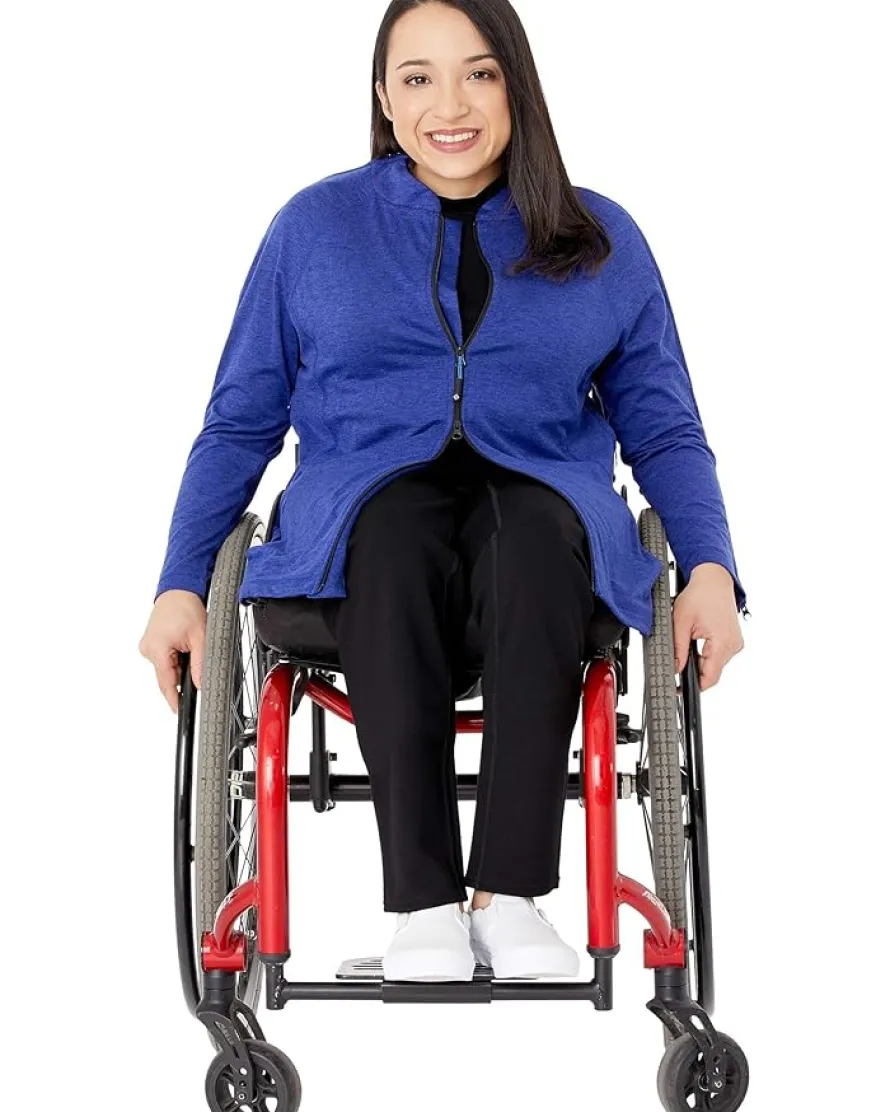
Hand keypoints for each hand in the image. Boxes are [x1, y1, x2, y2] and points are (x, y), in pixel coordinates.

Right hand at [138, 589, 206, 712]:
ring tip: (189, 644)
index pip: (166, 684)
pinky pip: (164, 659)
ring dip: (179, 664)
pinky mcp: (151, 644)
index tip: (179, 712)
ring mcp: (147, 647)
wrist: (178, 589)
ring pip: (167, 668)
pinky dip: (175, 657)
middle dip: (182, 675)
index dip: (174, 700)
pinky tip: (183, 644)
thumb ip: (201, 664)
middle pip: (167, 676)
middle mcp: (148, 650)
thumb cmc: (186, 607)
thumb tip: (201, 685)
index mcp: (157, 650)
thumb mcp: (201, 637)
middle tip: (195, 658)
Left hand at [672, 563, 743, 691]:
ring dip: (700, 660)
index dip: (694, 687)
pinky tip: (698, 639)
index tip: (680, 689)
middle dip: (694, 670)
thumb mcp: (681, 622)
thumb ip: (677, 648)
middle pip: (712, 671)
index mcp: (722, 643)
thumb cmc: (700, 595)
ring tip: (689, 640)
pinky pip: (719, 654)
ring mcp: (735, 643)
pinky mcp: (733, 639)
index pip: (710, 677)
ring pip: (715, 663)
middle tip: (677, 660)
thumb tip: (674, 668)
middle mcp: (733, 645)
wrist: (714, 579)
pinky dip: (707, 653)